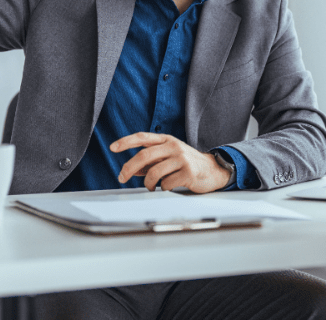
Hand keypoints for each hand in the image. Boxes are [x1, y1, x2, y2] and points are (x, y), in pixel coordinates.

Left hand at [110, 133, 231, 193]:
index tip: (112, 148)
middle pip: (144, 156)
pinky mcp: (188, 172)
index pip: (142, 137)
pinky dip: (163, 188)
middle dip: (128, 168)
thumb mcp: (168, 158)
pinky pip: (166, 183)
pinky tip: (168, 186)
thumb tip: (131, 170)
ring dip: (148, 183)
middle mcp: (173, 146)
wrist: (213, 170)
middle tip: (121, 178)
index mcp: (167, 140)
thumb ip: (151, 162)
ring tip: (150, 187)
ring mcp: (181, 159)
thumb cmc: (187, 164)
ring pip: (154, 172)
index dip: (126, 141)